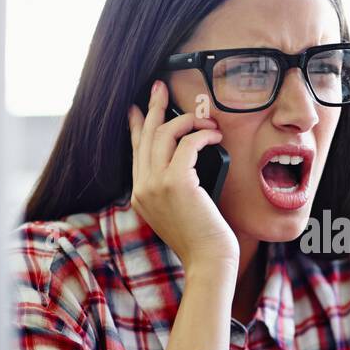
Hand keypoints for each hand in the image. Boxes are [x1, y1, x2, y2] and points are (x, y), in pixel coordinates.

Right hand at [128, 79, 238, 274]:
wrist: (208, 261)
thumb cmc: (202, 240)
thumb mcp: (180, 211)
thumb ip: (173, 188)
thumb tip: (186, 159)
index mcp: (140, 195)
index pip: (136, 151)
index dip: (136, 125)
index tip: (137, 107)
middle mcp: (142, 188)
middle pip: (145, 136)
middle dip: (153, 107)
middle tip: (160, 87)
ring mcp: (155, 185)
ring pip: (164, 134)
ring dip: (187, 121)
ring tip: (206, 122)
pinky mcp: (175, 183)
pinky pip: (187, 144)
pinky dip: (202, 135)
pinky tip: (214, 136)